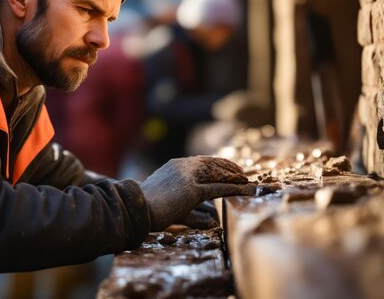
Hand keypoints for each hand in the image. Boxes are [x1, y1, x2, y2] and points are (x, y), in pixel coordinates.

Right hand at [140, 156, 254, 230]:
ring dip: (234, 176)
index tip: (229, 168)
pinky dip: (235, 188)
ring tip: (247, 180)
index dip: (217, 164)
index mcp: (175, 165)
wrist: (136, 208)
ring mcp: (187, 176)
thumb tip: (209, 222)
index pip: (201, 161)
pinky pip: (218, 188)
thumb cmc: (148, 209)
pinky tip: (246, 189)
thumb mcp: (169, 203)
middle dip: (229, 166)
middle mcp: (182, 166)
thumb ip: (189, 210)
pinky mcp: (192, 189)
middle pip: (212, 163)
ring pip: (217, 173)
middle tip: (242, 172)